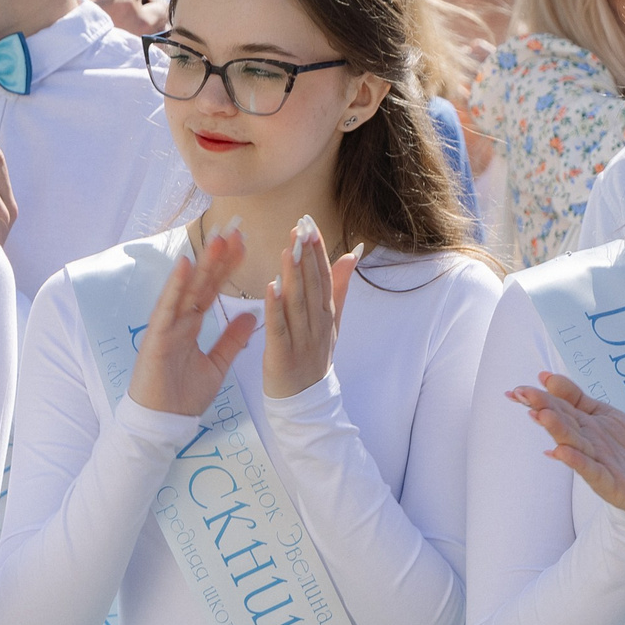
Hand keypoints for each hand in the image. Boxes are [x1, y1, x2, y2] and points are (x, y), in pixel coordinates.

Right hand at [127, 222, 259, 416]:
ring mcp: (166, 326)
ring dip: (202, 263)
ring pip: (186, 289)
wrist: (163, 423)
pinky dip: (175, 286)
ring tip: (218, 238)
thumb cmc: (184, 396)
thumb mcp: (217, 365)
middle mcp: (178, 320)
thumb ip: (232, 340)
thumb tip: (252, 316)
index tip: (244, 244)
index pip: (212, 289)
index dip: (227, 266)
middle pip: (201, 282)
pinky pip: (167, 308)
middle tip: (235, 229)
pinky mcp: (155, 338)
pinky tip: (186, 265)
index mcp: (192, 325)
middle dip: (218, 256)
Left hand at [261, 220, 359, 399]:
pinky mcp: (282, 355)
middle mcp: (317, 324)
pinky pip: (279, 328)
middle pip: (312, 285)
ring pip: (297, 303)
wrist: (306, 401)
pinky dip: (275, 308)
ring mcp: (301, 340)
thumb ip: (339, 287)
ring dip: (293, 274)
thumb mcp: (331, 321)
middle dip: (307, 255)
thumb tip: (352, 253)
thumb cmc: (314, 357)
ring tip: (289, 248)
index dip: (318, 250)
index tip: (310, 224)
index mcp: (326, 314)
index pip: (324, 276)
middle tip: (301, 227)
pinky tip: (271, 287)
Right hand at [510, 370, 624, 517]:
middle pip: (562, 424)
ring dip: (557, 431)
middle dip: (542, 408)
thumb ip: (576, 398)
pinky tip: (562, 452)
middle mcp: (585, 444)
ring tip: (541, 415)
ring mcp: (595, 463)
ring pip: (573, 445)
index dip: (538, 397)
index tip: (516, 390)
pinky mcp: (609, 483)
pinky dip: (576, 461)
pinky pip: (591, 471)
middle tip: (522, 395)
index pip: (558, 408)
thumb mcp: (603, 415)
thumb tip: (545, 377)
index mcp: (583, 426)